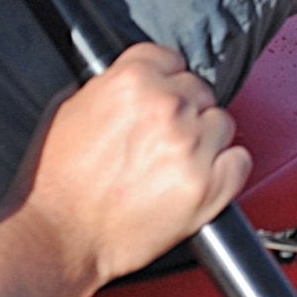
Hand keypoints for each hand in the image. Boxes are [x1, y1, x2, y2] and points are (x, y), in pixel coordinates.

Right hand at [16, 42, 250, 286]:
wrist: (58, 237)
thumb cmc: (56, 182)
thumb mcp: (70, 108)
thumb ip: (111, 86)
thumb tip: (136, 80)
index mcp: (132, 79)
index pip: (172, 58)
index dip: (166, 80)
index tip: (162, 97)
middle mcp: (166, 106)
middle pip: (199, 90)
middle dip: (184, 112)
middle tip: (161, 139)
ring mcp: (190, 146)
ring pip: (221, 124)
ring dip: (205, 140)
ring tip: (175, 163)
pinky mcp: (208, 186)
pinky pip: (240, 161)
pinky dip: (226, 170)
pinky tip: (202, 177)